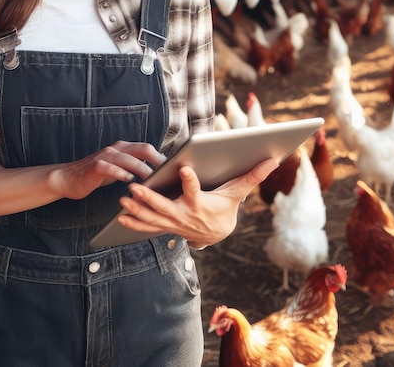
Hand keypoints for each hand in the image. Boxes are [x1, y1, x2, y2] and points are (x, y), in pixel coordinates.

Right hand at [50, 142, 166, 200]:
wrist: (67, 178)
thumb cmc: (96, 175)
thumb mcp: (118, 169)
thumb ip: (134, 168)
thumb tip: (157, 174)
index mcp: (124, 148)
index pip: (148, 149)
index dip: (162, 157)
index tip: (175, 169)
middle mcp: (117, 149)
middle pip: (143, 149)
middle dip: (158, 161)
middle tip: (169, 174)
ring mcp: (106, 156)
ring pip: (129, 159)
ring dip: (143, 169)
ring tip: (155, 180)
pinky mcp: (95, 166)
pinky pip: (110, 168)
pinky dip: (121, 173)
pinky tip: (129, 181)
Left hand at [117, 157, 279, 247]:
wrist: (218, 233)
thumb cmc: (226, 207)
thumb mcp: (238, 193)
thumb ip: (251, 176)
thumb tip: (272, 160)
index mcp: (201, 204)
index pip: (195, 191)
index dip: (190, 180)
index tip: (184, 169)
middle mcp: (185, 215)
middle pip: (165, 207)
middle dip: (149, 198)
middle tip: (134, 188)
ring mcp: (174, 223)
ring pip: (152, 218)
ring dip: (136, 210)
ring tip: (122, 200)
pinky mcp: (167, 226)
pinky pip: (148, 226)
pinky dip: (134, 222)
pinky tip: (121, 216)